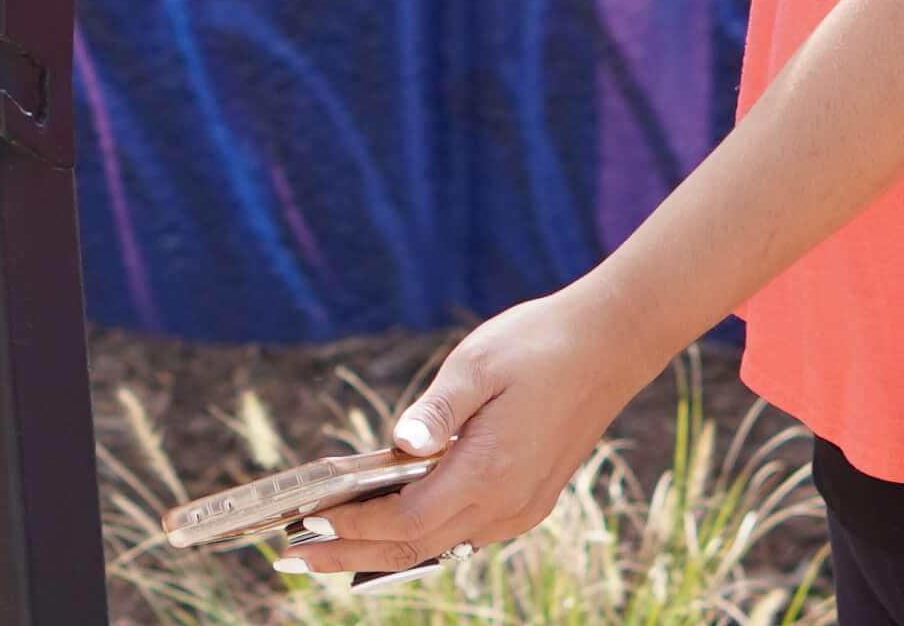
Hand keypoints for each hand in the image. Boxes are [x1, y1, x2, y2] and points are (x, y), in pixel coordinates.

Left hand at [259, 283, 674, 583]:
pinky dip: (419, 536)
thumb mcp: (476, 365)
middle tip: (294, 558)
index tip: (304, 525)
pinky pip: (463, 535)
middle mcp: (506, 506)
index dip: (352, 527)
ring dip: (382, 550)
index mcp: (488, 473)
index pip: (404, 521)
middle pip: (415, 547)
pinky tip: (388, 526)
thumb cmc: (536, 346)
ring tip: (328, 546)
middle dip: (351, 555)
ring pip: (439, 547)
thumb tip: (397, 446)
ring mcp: (520, 511)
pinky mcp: (528, 503)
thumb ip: (435, 412)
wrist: (609, 346)